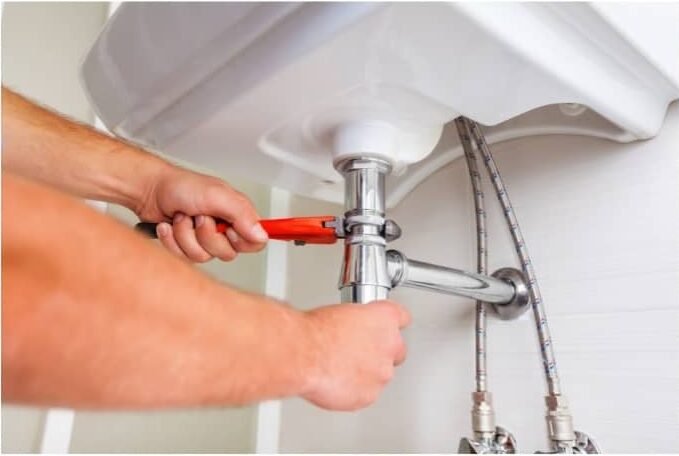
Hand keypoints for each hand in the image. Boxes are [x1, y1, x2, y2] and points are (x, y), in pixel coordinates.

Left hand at [136, 165, 267, 261]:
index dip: (241, 241)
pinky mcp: (188, 246)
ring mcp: (205, 238)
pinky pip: (184, 258)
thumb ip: (242, 214)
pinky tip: (170, 226)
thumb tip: (261, 234)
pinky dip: (172, 240)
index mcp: (237, 214)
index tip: (227, 229)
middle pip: (227, 253)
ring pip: (203, 257)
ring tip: (181, 218)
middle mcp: (223, 227)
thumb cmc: (180, 186)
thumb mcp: (216, 195)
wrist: (148, 190)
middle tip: (199, 217)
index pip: (256, 241)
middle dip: (206, 236)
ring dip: (186, 236)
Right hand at [301, 300, 409, 410]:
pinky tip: (337, 381)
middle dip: (380, 353)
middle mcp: (390, 345)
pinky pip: (366, 394)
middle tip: (357, 352)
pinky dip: (354, 390)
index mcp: (385, 318)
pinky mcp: (369, 395)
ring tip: (340, 368)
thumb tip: (353, 329)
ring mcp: (382, 373)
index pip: (402, 318)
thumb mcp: (340, 313)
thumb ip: (357, 323)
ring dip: (366, 373)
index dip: (389, 325)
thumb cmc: (316, 332)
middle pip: (396, 350)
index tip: (384, 328)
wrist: (304, 354)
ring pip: (381, 375)